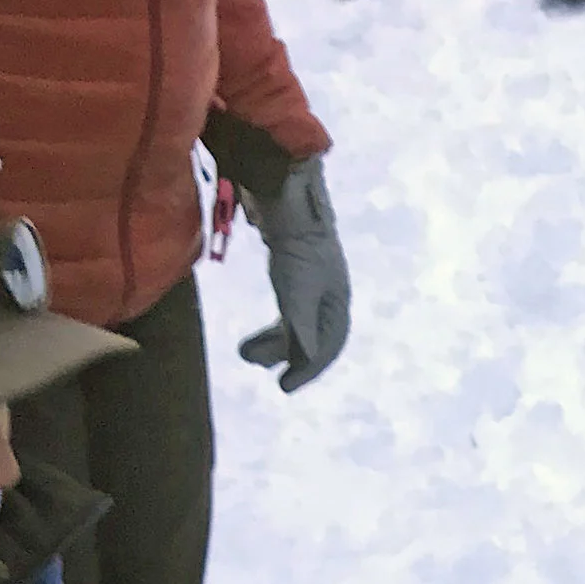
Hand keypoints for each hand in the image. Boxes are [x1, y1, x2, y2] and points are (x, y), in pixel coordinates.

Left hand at [238, 155, 350, 392]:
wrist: (287, 196)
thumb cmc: (296, 245)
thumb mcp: (296, 290)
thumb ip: (299, 325)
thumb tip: (302, 359)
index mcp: (337, 302)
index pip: (327, 346)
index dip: (308, 370)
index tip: (284, 387)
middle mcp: (328, 295)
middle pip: (312, 338)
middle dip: (288, 357)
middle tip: (265, 372)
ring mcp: (310, 283)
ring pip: (295, 325)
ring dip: (273, 343)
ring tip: (247, 353)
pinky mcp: (292, 270)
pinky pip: (286, 310)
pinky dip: (272, 326)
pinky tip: (256, 333)